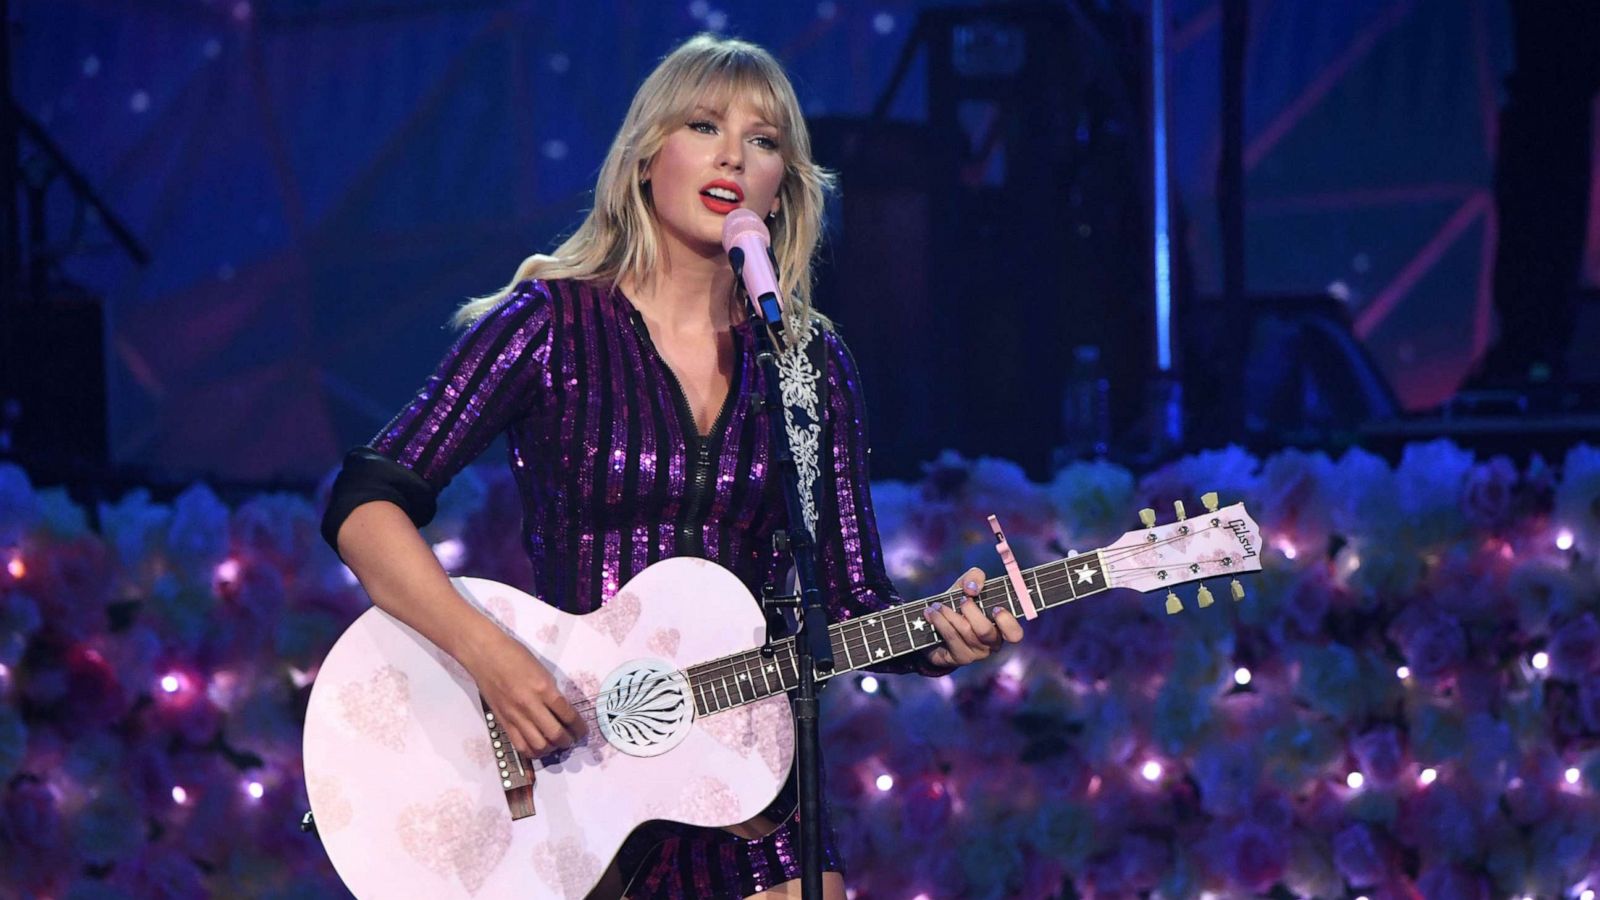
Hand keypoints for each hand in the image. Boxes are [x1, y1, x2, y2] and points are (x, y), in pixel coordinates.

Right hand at [461, 628, 587, 758]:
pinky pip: (519, 745)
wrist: (485, 654)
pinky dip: (532, 751)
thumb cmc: (514, 655)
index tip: (583, 731)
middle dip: (567, 741)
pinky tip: (537, 746)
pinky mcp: (503, 721)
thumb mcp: (541, 670)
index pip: (568, 714)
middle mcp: (530, 705)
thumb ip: (551, 691)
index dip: (579, 727)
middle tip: (570, 740)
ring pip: (538, 745)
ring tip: (554, 744)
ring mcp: (515, 715)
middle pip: (555, 734)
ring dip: (550, 748)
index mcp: (543, 688)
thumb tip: (561, 710)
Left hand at [921, 566, 1023, 668]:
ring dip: (949, 614)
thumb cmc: (959, 604)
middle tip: (962, 600)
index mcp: (1001, 628)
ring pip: (965, 632)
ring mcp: (976, 653)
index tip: (996, 608)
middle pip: (986, 632)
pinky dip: (940, 622)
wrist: (935, 626)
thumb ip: (974, 577)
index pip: (1014, 634)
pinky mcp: (959, 658)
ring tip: (937, 605)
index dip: (1007, 622)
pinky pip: (951, 638)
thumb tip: (972, 588)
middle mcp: (991, 644)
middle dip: (971, 611)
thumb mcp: (967, 586)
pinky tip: (931, 613)